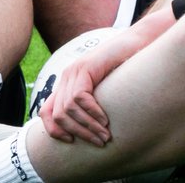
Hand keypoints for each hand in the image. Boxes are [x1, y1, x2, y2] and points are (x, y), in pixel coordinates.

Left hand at [39, 10, 175, 144]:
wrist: (138, 41)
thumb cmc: (126, 68)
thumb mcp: (104, 89)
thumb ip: (92, 103)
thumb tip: (89, 132)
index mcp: (67, 83)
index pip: (46, 111)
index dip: (54, 131)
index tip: (71, 142)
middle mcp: (67, 76)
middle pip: (57, 114)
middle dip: (78, 133)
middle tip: (98, 142)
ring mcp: (75, 70)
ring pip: (68, 108)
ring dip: (87, 126)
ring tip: (104, 135)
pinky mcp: (86, 66)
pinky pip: (80, 97)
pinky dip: (92, 112)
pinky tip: (105, 119)